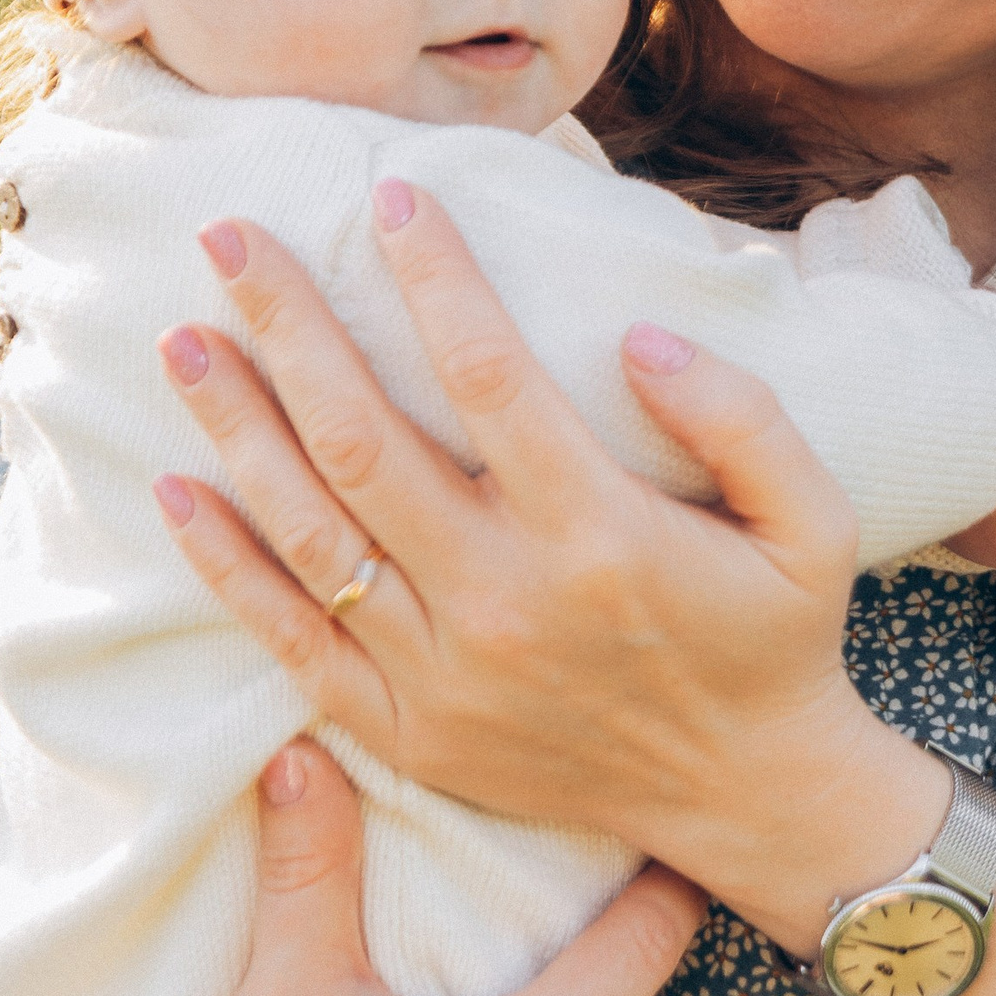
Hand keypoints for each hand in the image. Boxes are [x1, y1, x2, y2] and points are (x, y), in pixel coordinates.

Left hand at [151, 185, 935, 929]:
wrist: (749, 794)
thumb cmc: (779, 635)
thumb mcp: (816, 522)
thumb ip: (746, 418)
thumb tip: (638, 339)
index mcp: (603, 536)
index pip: (489, 375)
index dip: (433, 277)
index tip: (390, 200)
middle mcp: (507, 601)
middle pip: (364, 441)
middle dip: (289, 329)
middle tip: (229, 241)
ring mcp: (446, 675)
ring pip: (311, 533)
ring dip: (236, 430)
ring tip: (184, 344)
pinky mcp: (411, 731)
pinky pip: (293, 642)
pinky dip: (227, 567)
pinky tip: (178, 492)